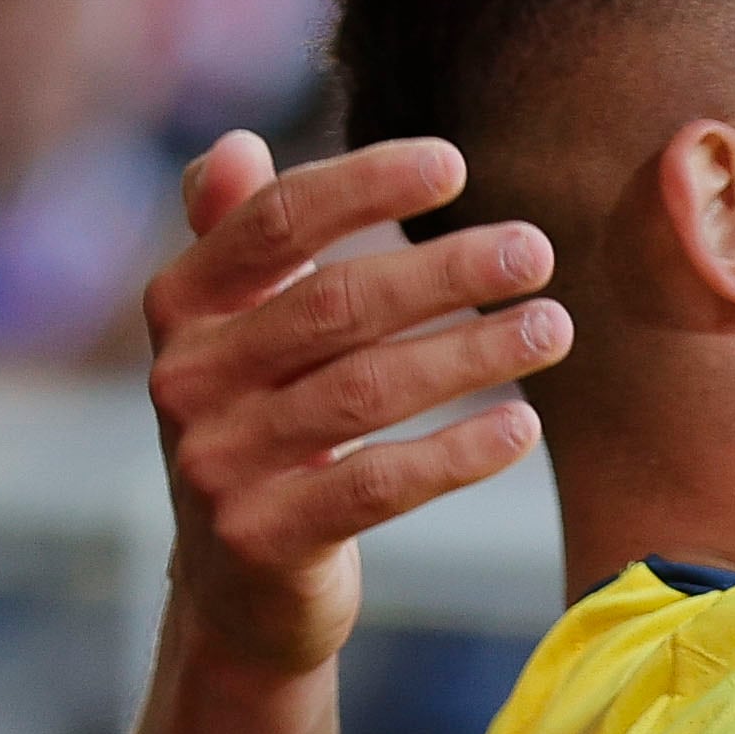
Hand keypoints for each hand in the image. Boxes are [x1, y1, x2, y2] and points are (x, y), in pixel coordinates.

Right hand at [142, 132, 569, 680]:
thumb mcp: (237, 337)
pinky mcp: (262, 540)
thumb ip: (237, 241)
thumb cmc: (261, 430)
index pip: (273, 223)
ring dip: (472, 353)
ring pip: (365, 391)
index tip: (455, 163)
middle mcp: (183, 379)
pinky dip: (456, 452)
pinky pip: (378, 484)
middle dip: (443, 271)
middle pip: (333, 304)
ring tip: (553, 327)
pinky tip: (522, 425)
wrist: (238, 591)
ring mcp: (217, 464)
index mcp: (180, 308)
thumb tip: (235, 142)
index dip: (363, 185)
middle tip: (536, 251)